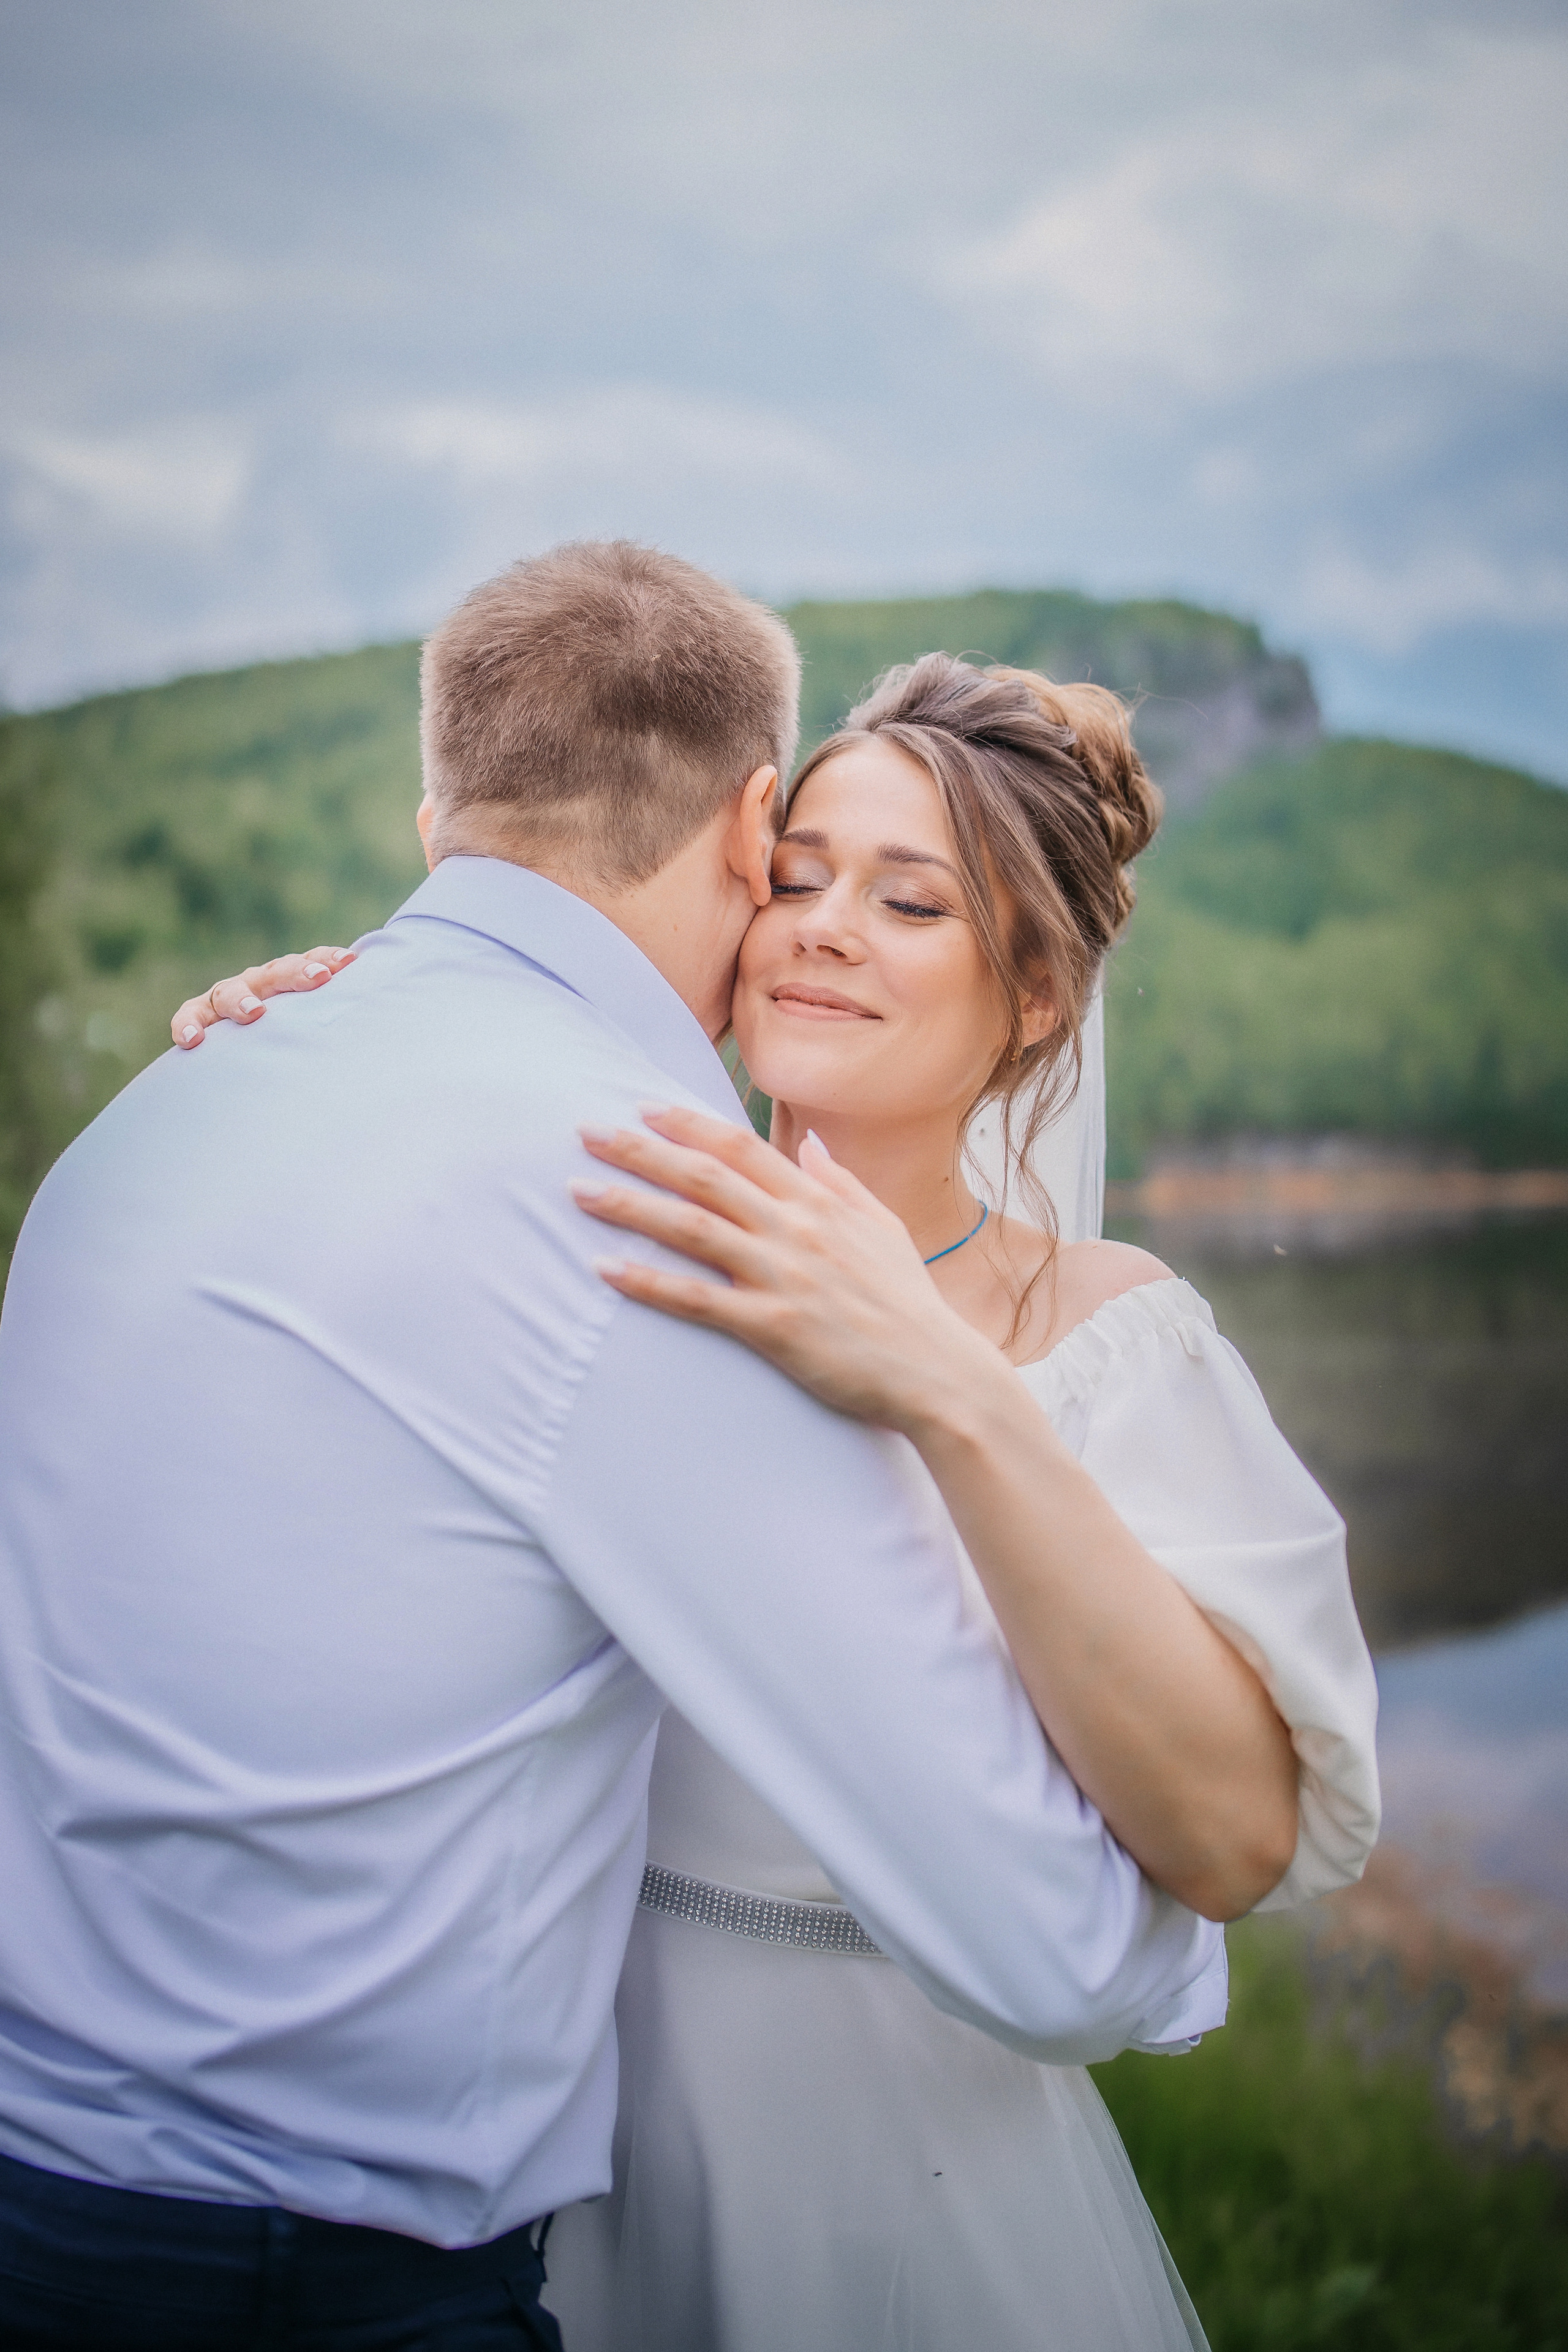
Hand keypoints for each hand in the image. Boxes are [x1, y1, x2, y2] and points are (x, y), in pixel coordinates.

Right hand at [171, 947, 355, 1047]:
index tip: (348, 964)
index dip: (328, 959)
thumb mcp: (327, 1025)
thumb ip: (352, 1018)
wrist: (255, 1054)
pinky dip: (188, 1024)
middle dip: (297, 973)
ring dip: (241, 1000)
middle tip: (318, 980)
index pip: (313, 961)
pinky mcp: (201, 1016)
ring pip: (230, 990)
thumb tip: (414, 1022)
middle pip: (277, 971)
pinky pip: (190, 1015)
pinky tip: (191, 1042)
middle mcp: (262, 983)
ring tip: (254, 1015)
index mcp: (294, 978)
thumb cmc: (303, 1039)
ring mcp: (229, 997)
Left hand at [571, 1106, 999, 1434]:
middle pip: (704, 1175)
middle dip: (641, 1150)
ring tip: (579, 1191)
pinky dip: (648, 1282)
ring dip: (630, 1205)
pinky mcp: (773, 1327)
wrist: (938, 1372)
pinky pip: (697, 1299)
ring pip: (692, 1227)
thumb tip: (809, 1144)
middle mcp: (797, 1230)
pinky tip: (606, 1268)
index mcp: (820, 1203)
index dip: (688, 1123)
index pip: (742, 1147)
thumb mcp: (883, 1229)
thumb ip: (841, 1183)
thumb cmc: (909, 1304)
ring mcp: (783, 1276)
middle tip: (587, 1133)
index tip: (643, 1107)